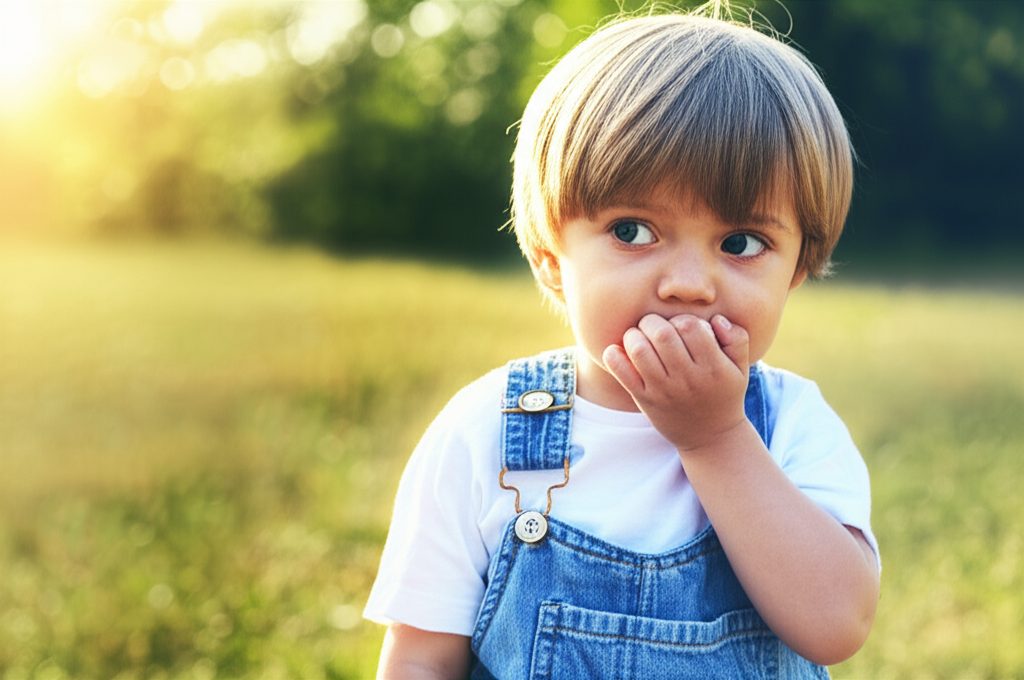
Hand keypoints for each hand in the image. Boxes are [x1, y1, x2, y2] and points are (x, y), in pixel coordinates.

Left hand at [602, 313, 749, 451]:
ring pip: (640, 350)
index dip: (682, 318)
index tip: (681, 326)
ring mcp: (664, 391)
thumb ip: (737, 339)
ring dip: (634, 335)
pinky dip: (614, 357)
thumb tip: (716, 320)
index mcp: (713, 367)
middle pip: (662, 334)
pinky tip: (617, 350)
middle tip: (654, 326)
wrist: (711, 438)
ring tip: (639, 336)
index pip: (690, 326)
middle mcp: (688, 379)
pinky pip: (623, 374)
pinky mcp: (645, 400)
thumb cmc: (724, 395)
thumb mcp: (741, 369)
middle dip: (653, 322)